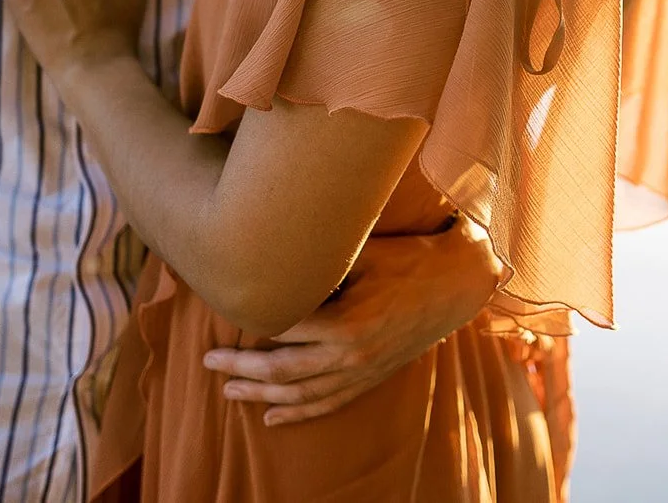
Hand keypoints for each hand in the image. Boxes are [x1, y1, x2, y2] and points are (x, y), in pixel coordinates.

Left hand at [203, 219, 502, 426]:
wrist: (458, 283)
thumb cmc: (408, 258)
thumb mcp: (362, 252)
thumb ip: (319, 263)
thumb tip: (273, 258)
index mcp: (345, 324)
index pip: (282, 331)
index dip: (250, 326)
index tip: (222, 317)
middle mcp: (350, 356)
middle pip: (281, 371)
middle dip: (241, 370)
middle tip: (209, 362)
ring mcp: (361, 373)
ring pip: (300, 394)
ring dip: (261, 395)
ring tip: (229, 391)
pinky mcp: (371, 379)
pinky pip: (327, 404)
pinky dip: (297, 413)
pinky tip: (272, 416)